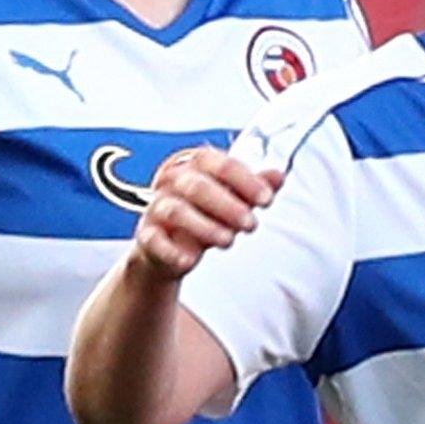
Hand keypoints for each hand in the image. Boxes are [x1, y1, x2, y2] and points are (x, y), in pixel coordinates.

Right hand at [131, 146, 283, 279]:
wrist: (171, 246)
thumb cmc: (206, 213)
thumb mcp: (234, 198)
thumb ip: (255, 187)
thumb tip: (278, 176)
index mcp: (195, 163)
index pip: (219, 163)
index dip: (245, 180)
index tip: (267, 198)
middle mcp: (172, 180)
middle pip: (197, 186)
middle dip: (228, 205)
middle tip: (251, 223)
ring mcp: (156, 206)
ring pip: (175, 211)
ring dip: (205, 227)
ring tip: (228, 240)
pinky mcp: (146, 234)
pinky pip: (153, 240)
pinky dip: (171, 251)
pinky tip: (189, 260)